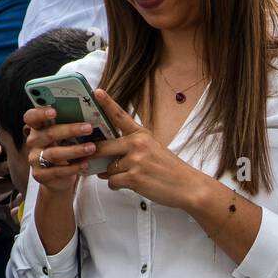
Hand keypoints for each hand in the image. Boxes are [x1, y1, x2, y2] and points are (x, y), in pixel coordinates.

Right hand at [23, 104, 98, 197]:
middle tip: (88, 128)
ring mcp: (34, 159)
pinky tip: (85, 164)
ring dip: (75, 150)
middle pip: (48, 134)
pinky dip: (73, 168)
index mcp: (37, 127)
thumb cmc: (63, 149)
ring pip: (54, 154)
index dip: (40, 113)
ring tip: (91, 148)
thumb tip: (90, 111)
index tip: (53, 111)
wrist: (57, 178)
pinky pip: (57, 171)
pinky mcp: (40, 175)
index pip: (31, 117)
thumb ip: (68, 124)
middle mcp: (33, 142)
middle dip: (70, 130)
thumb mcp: (64, 136)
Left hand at [91, 88, 207, 209]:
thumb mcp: (153, 149)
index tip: (96, 92)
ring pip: (108, 168)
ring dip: (113, 175)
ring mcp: (135, 161)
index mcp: (141, 134)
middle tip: (91, 159)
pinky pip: (112, 181)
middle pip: (104, 147)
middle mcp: (137, 144)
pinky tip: (129, 185)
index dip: (106, 103)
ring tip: (130, 177)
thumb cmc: (169, 169)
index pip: (120, 116)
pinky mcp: (134, 178)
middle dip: (95, 155)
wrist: (186, 186)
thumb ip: (131, 149)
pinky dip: (116, 185)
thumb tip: (107, 159)